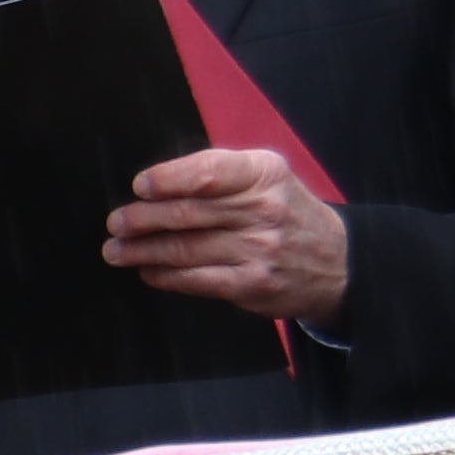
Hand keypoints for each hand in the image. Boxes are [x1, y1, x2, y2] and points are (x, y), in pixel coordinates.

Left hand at [103, 148, 352, 320]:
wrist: (337, 261)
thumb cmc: (287, 213)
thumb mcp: (267, 177)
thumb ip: (220, 174)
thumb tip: (158, 184)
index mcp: (263, 173)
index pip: (208, 171)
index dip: (168, 179)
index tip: (141, 186)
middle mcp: (263, 209)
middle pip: (189, 212)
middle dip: (143, 218)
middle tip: (117, 222)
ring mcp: (259, 249)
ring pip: (186, 248)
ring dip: (143, 250)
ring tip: (117, 250)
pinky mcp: (252, 283)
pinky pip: (197, 279)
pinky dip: (166, 276)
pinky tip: (149, 272)